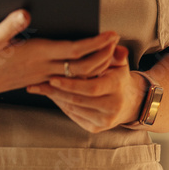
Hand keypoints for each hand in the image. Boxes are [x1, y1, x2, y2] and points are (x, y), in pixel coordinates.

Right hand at [0, 9, 118, 103]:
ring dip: (95, 64)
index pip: (75, 51)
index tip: (112, 34)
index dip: (96, 43)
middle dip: (103, 54)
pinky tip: (84, 69)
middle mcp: (43, 67)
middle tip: (117, 42)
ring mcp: (41, 76)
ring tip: (107, 52)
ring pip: (76, 75)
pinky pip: (66, 79)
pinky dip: (80, 74)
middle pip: (83, 65)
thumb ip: (10, 25)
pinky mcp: (36, 80)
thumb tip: (24, 13)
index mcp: (38, 54)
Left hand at [26, 45, 147, 132]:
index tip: (53, 78)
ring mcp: (104, 120)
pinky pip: (74, 116)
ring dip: (56, 98)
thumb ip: (114, 51)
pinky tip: (53, 96)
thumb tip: (114, 41)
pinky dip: (62, 105)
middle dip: (58, 92)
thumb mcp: (119, 63)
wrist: (128, 102)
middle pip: (79, 100)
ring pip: (74, 109)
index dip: (71, 85)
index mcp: (117, 87)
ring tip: (42, 87)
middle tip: (40, 83)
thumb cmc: (117, 77)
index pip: (91, 88)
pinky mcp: (95, 128)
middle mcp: (113, 106)